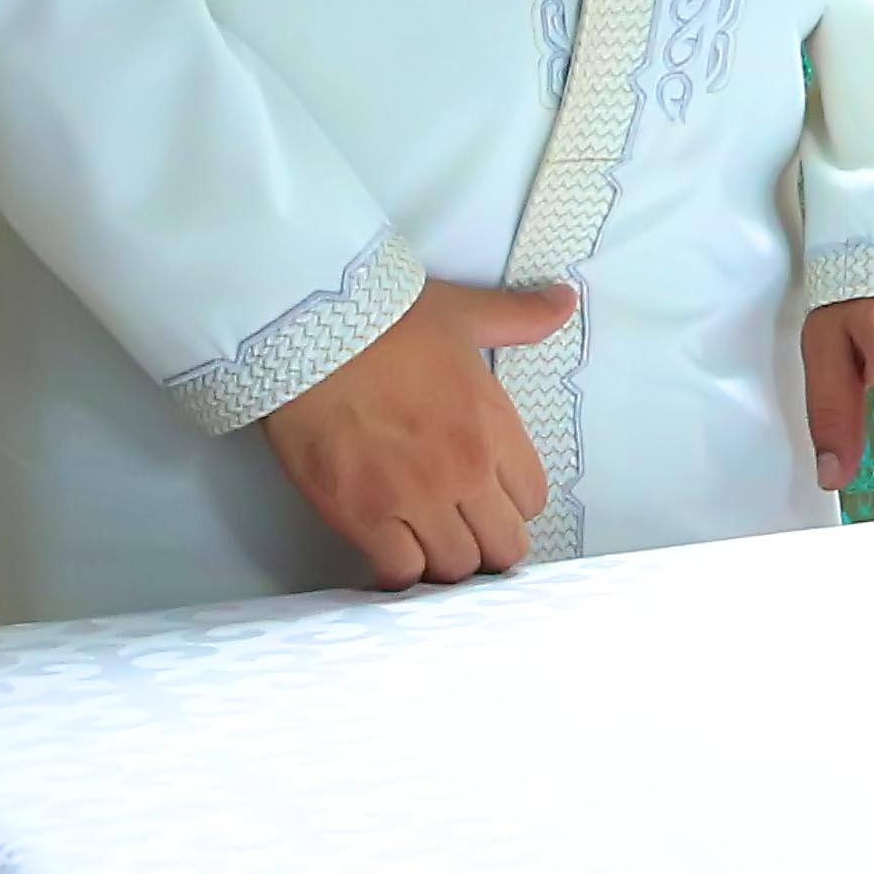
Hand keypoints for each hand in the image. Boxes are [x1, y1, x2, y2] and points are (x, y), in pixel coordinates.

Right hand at [256, 280, 573, 587]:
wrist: (308, 331)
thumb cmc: (385, 321)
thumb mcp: (465, 313)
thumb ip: (520, 318)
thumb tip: (566, 300)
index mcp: (495, 428)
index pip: (533, 498)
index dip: (514, 502)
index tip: (492, 495)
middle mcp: (464, 472)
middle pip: (504, 546)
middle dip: (490, 543)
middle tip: (465, 531)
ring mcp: (413, 499)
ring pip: (455, 568)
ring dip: (446, 560)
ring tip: (428, 542)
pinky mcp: (361, 517)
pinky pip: (399, 572)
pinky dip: (399, 572)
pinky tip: (390, 552)